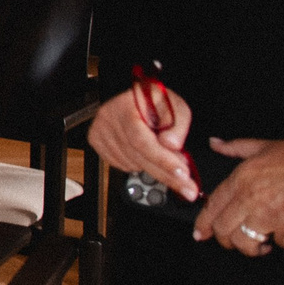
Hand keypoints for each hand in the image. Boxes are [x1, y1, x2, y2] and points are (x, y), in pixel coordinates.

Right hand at [88, 82, 196, 201]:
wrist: (136, 99)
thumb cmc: (156, 102)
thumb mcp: (176, 107)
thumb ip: (178, 125)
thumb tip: (171, 145)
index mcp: (126, 106)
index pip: (141, 140)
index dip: (162, 160)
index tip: (182, 174)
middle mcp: (108, 118)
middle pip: (137, 156)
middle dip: (165, 174)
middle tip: (187, 185)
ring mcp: (100, 130)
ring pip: (131, 163)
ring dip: (153, 168)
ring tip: (166, 160)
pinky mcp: (96, 141)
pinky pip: (121, 165)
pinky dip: (138, 165)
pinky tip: (145, 155)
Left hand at [194, 138, 283, 253]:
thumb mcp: (269, 147)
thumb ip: (238, 148)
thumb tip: (216, 144)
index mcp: (243, 177)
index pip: (212, 206)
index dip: (203, 223)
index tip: (200, 233)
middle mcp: (251, 197)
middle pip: (224, 229)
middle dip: (227, 240)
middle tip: (235, 242)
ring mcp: (270, 215)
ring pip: (246, 242)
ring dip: (253, 247)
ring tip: (262, 243)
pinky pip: (281, 243)